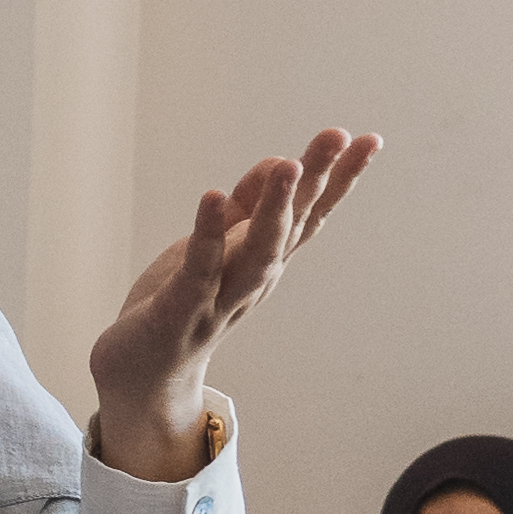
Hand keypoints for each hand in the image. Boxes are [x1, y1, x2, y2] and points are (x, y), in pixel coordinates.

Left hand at [86, 128, 379, 481]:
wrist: (142, 378)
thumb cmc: (183, 305)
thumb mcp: (217, 246)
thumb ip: (247, 207)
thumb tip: (284, 161)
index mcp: (265, 262)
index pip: (309, 214)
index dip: (340, 178)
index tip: (370, 139)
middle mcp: (254, 281)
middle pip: (292, 226)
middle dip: (316, 180)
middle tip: (338, 136)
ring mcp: (221, 299)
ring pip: (257, 251)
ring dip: (275, 208)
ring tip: (289, 164)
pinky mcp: (182, 312)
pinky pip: (200, 270)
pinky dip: (208, 235)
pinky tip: (213, 196)